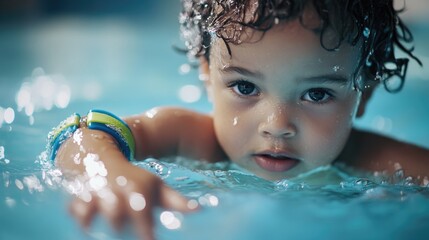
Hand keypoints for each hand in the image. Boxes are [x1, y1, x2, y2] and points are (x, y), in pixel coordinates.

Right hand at [68, 160, 194, 239]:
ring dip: (94, 221)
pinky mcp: (79, 196)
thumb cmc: (133, 178)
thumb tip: (199, 210)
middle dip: (119, 228)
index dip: (145, 233)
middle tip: (125, 234)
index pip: (143, 216)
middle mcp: (116, 192)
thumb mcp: (155, 187)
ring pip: (91, 211)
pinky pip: (74, 207)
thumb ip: (175, 201)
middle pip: (115, 216)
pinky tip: (85, 226)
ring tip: (99, 234)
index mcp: (137, 191)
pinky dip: (77, 216)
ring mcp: (95, 194)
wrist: (101, 155)